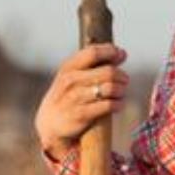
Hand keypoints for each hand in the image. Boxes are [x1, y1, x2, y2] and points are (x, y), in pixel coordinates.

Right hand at [35, 44, 128, 160]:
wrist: (50, 123)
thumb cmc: (67, 95)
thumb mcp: (73, 75)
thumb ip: (94, 64)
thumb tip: (121, 53)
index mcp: (69, 67)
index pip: (93, 52)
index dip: (111, 51)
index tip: (121, 55)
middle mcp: (71, 80)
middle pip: (108, 71)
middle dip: (121, 75)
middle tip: (124, 80)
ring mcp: (75, 97)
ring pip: (110, 88)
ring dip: (121, 90)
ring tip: (121, 93)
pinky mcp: (81, 114)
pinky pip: (108, 105)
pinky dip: (118, 104)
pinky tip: (118, 104)